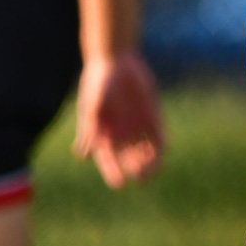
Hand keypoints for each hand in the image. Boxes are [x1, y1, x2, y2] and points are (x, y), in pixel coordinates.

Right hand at [72, 53, 163, 187]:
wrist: (115, 60)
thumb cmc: (96, 83)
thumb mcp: (91, 106)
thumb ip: (89, 129)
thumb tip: (82, 155)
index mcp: (102, 135)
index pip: (108, 160)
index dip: (112, 173)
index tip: (119, 184)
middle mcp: (120, 134)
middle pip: (129, 159)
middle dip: (135, 169)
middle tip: (141, 177)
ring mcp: (137, 126)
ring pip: (145, 150)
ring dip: (149, 161)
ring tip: (153, 169)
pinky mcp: (151, 116)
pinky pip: (158, 135)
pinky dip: (161, 145)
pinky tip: (164, 151)